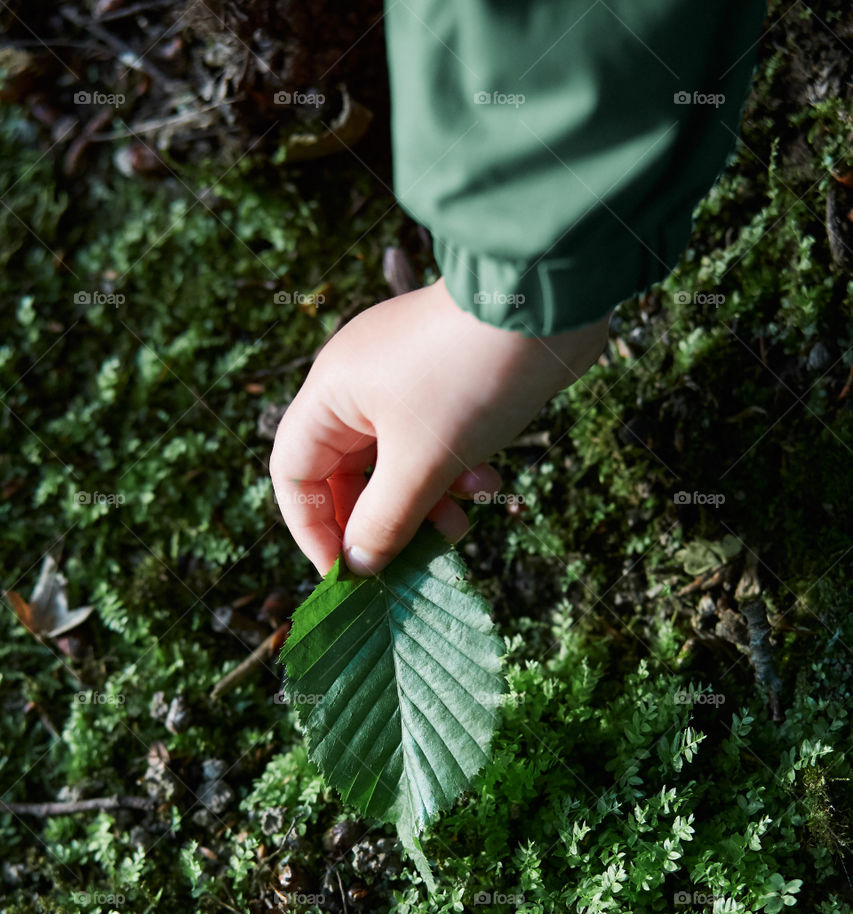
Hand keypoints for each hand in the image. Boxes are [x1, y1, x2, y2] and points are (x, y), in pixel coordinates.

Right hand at [270, 278, 609, 575]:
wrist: (546, 301)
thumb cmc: (469, 379)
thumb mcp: (421, 464)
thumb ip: (384, 521)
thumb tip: (358, 566)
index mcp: (330, 394)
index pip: (293, 476)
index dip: (313, 531)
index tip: (346, 575)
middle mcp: (357, 386)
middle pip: (348, 477)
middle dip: (383, 523)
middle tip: (413, 564)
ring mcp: (403, 383)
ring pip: (397, 466)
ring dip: (426, 505)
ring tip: (461, 528)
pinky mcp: (447, 384)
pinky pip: (434, 445)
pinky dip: (455, 472)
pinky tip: (490, 482)